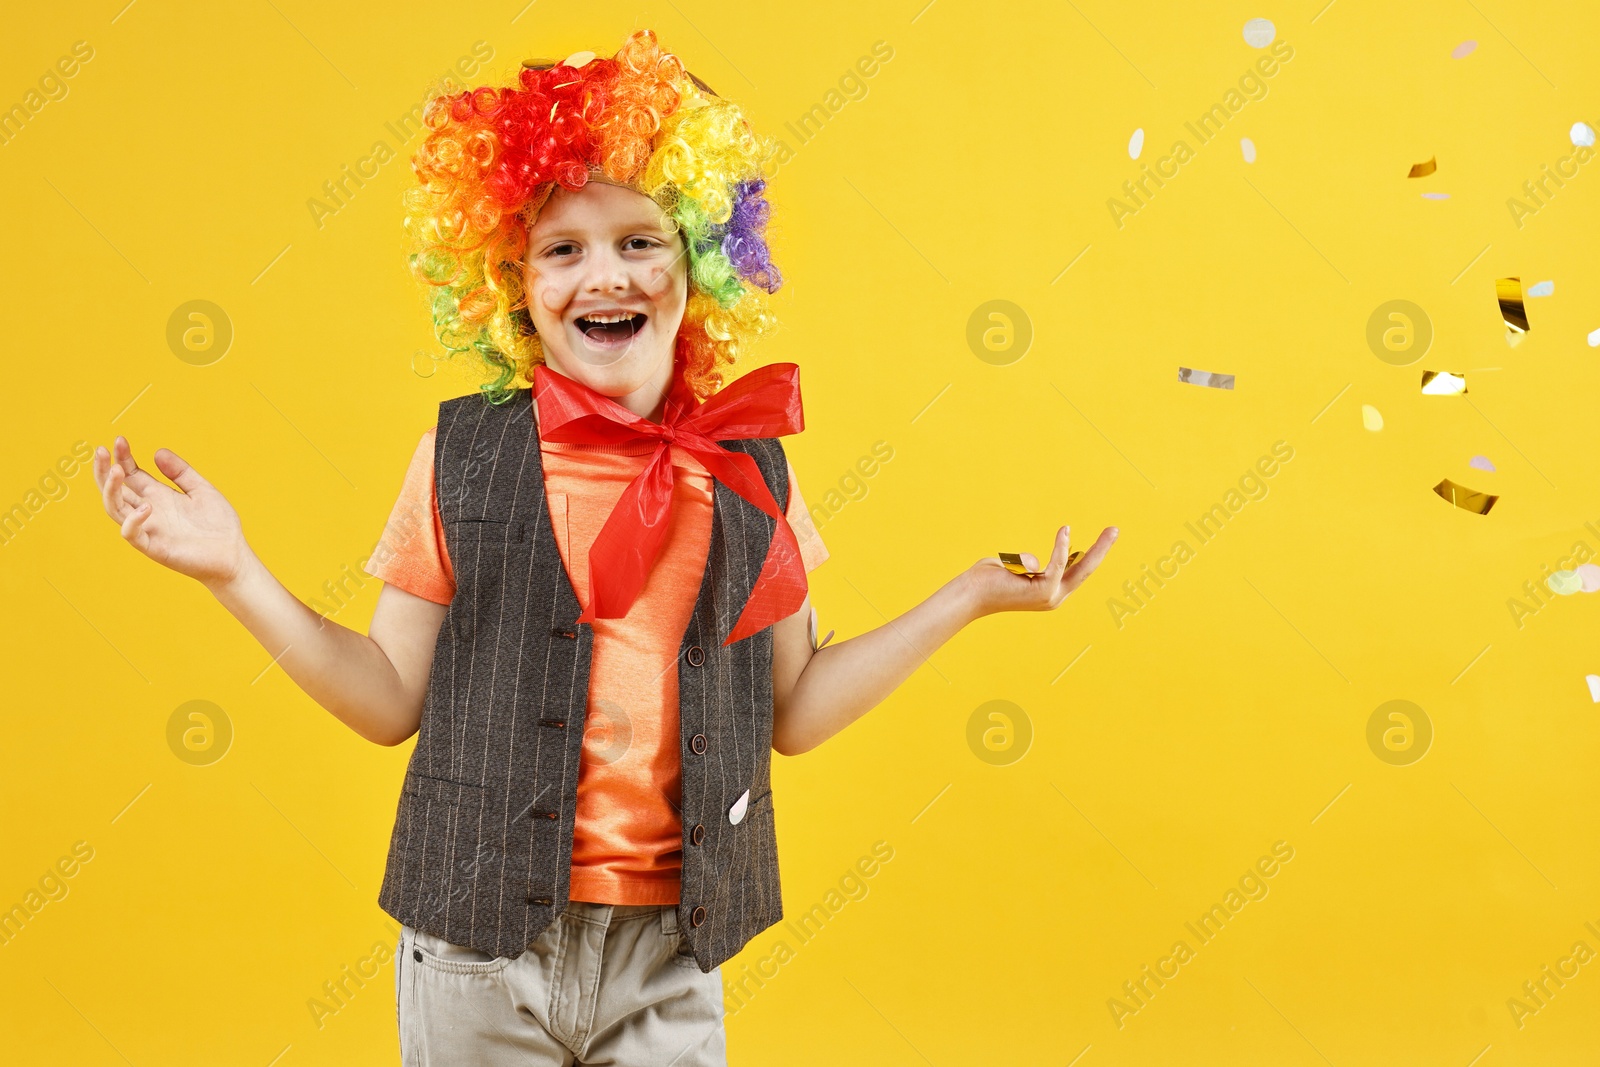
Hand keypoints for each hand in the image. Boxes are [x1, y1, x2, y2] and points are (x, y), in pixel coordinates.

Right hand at [92, 436, 254, 589]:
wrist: (233, 555)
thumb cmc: (217, 525)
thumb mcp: (201, 489)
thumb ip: (180, 472)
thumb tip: (158, 451)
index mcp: (157, 495)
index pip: (130, 474)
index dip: (122, 457)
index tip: (120, 440)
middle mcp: (148, 510)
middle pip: (114, 489)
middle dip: (104, 470)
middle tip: (102, 450)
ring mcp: (148, 529)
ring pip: (115, 509)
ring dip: (110, 490)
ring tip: (116, 470)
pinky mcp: (154, 547)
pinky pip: (132, 535)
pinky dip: (133, 521)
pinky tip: (147, 507)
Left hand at [960, 525, 1118, 618]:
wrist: (970, 593)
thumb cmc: (987, 578)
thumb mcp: (1014, 566)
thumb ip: (1028, 563)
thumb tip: (1036, 563)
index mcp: (1048, 592)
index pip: (1076, 571)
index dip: (1089, 554)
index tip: (1102, 539)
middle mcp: (1054, 597)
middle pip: (1085, 570)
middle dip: (1102, 550)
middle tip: (1116, 530)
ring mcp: (1050, 597)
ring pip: (1080, 569)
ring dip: (1098, 549)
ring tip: (1112, 531)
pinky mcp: (1043, 591)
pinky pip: (1057, 564)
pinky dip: (1063, 548)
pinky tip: (1066, 531)